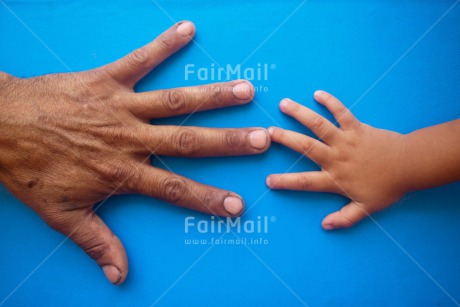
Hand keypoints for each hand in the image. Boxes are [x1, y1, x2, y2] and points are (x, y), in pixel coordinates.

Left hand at [0, 21, 269, 283]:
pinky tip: (188, 29)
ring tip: (244, 90)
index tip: (238, 205)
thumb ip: (96, 242)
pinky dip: (164, 44)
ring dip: (211, 96)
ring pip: (174, 101)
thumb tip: (119, 276)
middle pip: (187, 141)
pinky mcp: (107, 80)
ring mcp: (120, 106)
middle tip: (262, 138)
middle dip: (227, 142)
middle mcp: (129, 138)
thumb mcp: (62, 215)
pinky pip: (140, 59)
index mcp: (121, 171)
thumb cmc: (30, 170)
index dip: (207, 198)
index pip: (174, 189)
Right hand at [266, 90, 407, 229]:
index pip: (305, 182)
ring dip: (299, 113)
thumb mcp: (366, 209)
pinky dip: (330, 102)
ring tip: (283, 104)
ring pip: (318, 125)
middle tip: (267, 132)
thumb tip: (324, 225)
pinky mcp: (356, 127)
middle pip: (305, 147)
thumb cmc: (387, 187)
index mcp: (335, 179)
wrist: (409, 166)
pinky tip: (318, 93)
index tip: (269, 180)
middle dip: (284, 139)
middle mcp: (336, 157)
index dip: (285, 182)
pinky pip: (341, 112)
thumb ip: (344, 218)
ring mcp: (345, 140)